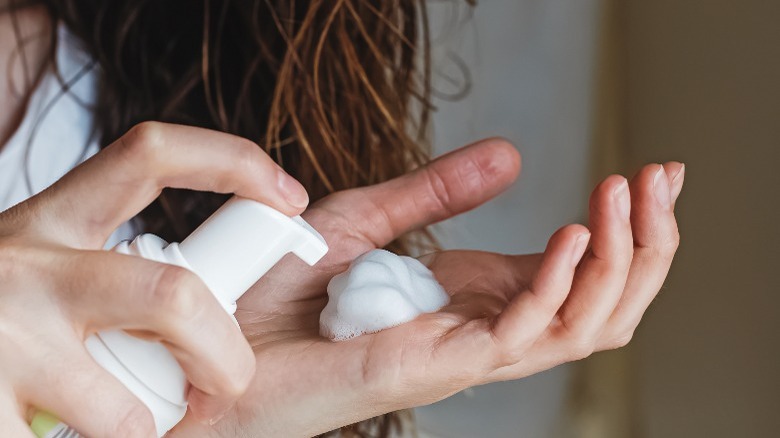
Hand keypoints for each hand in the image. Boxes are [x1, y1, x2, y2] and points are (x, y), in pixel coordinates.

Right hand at [0, 122, 308, 435]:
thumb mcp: (41, 264)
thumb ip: (110, 265)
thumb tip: (213, 283)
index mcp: (52, 221)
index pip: (152, 156)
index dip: (231, 160)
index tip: (291, 196)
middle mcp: (25, 267)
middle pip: (173, 294)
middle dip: (223, 351)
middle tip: (230, 380)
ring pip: (123, 411)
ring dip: (144, 434)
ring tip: (131, 431)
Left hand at [169, 138, 682, 436]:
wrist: (215, 342)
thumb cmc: (281, 294)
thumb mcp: (367, 219)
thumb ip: (436, 193)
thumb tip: (512, 155)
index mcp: (472, 297)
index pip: (574, 268)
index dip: (622, 223)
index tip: (651, 171)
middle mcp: (481, 329)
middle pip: (599, 302)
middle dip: (645, 241)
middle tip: (663, 177)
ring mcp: (465, 353)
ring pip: (583, 325)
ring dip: (620, 259)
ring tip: (631, 197)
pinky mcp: (437, 366)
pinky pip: (522, 334)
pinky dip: (558, 285)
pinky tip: (571, 233)